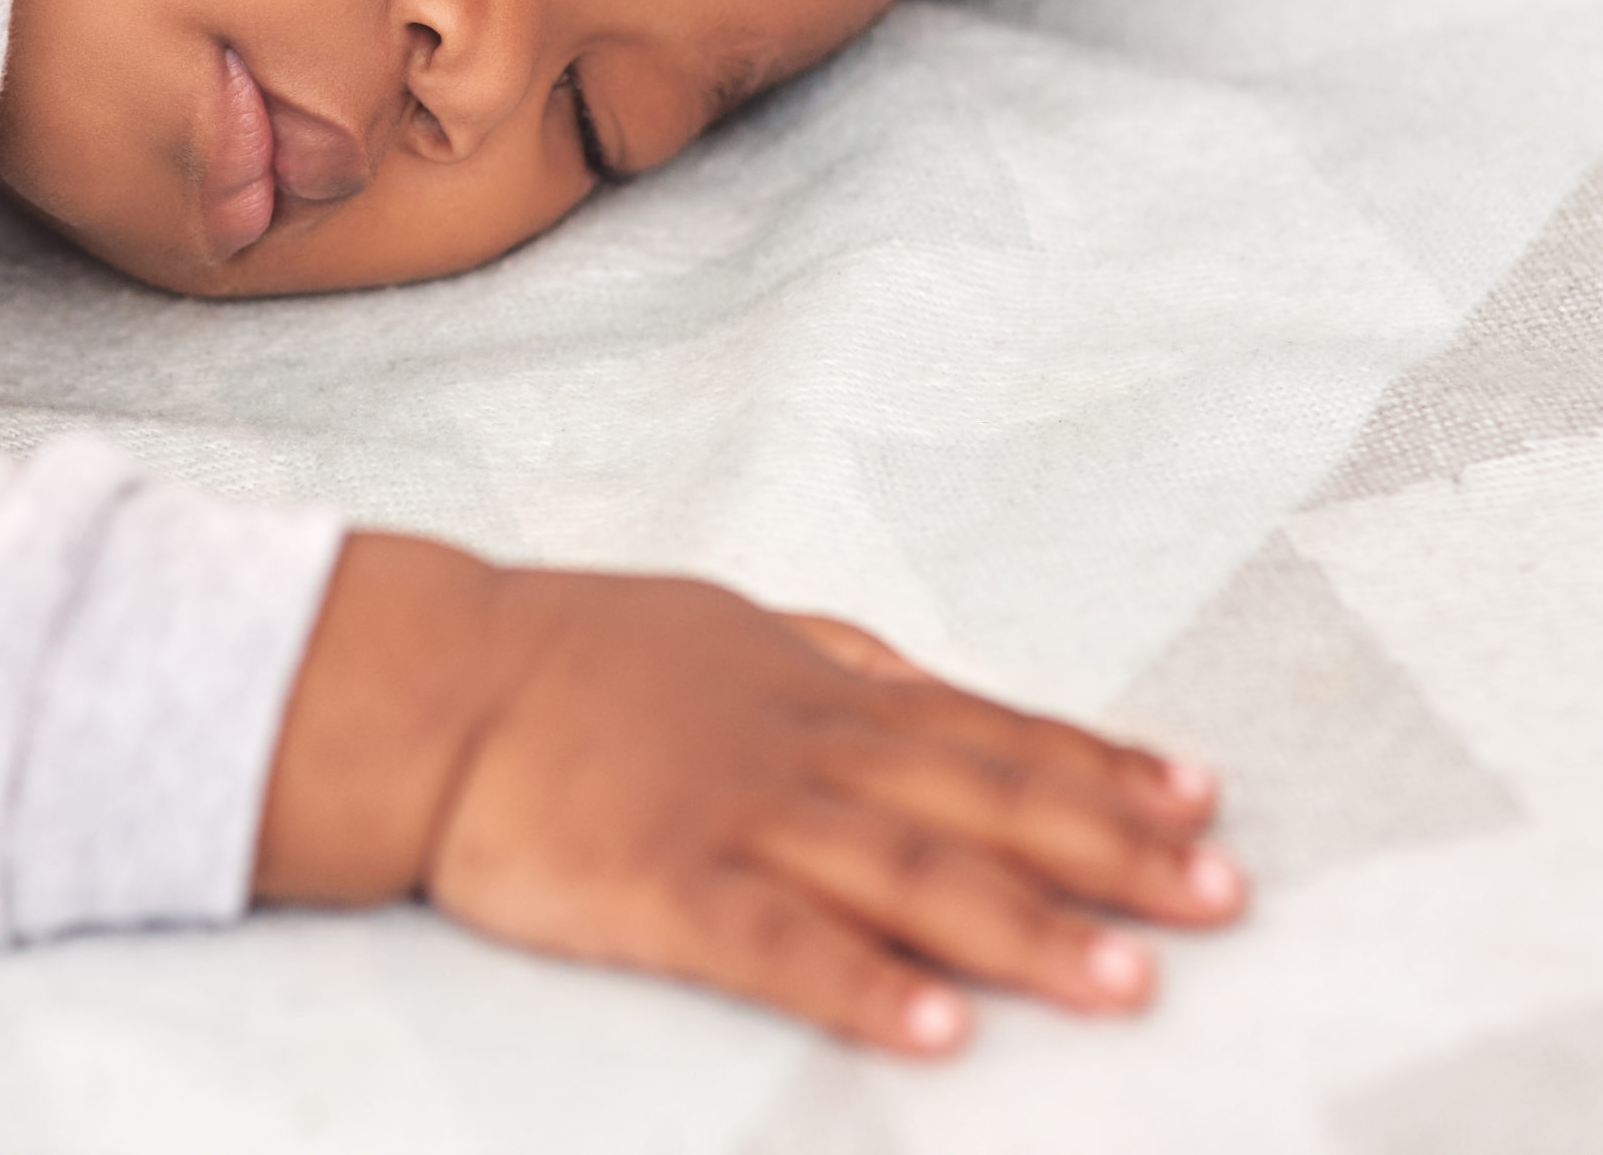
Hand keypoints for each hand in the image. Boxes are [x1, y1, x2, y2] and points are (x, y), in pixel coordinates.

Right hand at [255, 535, 1242, 1054]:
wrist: (438, 680)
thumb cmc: (579, 652)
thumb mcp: (722, 624)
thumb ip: (828, 655)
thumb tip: (921, 676)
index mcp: (814, 688)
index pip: (984, 729)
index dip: (1096, 764)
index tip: (1201, 796)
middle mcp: (798, 747)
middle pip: (975, 800)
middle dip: (1107, 849)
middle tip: (1223, 894)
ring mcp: (734, 815)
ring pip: (902, 873)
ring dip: (1021, 927)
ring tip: (1127, 982)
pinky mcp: (662, 886)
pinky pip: (774, 945)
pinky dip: (860, 987)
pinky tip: (937, 1036)